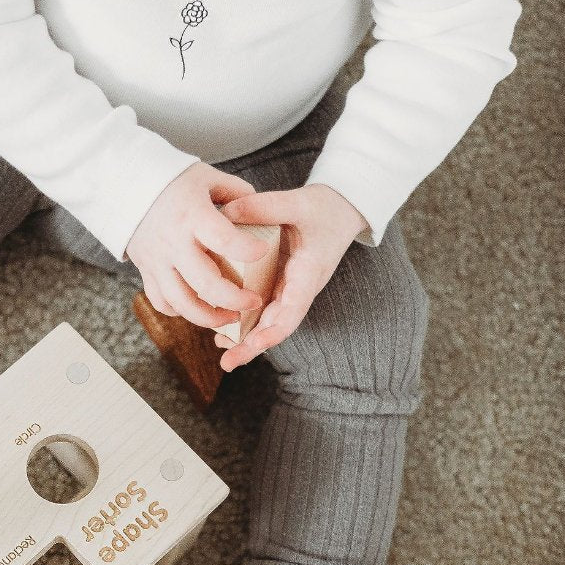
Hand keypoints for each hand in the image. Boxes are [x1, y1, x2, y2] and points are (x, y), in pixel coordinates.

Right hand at [126, 163, 269, 328]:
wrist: (123, 189)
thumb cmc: (172, 182)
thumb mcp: (207, 178)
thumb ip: (238, 193)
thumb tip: (263, 212)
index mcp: (192, 216)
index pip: (223, 239)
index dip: (247, 249)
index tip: (264, 252)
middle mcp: (174, 244)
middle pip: (205, 283)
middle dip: (235, 299)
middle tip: (255, 302)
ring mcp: (158, 263)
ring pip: (182, 303)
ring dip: (209, 317)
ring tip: (231, 318)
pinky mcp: (148, 273)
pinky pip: (163, 302)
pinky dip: (181, 312)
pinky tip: (200, 309)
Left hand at [214, 183, 367, 370]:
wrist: (342, 210)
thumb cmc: (325, 208)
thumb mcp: (299, 201)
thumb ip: (265, 207)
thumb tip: (227, 212)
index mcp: (309, 272)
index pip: (294, 309)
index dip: (275, 329)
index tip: (256, 344)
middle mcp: (300, 288)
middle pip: (278, 325)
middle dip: (253, 346)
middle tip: (228, 363)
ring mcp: (290, 290)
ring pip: (269, 322)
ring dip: (246, 340)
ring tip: (223, 354)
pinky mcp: (281, 286)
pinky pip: (263, 310)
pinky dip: (245, 323)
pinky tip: (222, 333)